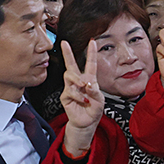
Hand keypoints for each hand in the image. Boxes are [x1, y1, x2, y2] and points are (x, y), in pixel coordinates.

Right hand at [60, 39, 102, 153]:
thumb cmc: (94, 109)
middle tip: (64, 44)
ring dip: (77, 80)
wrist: (87, 122)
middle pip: (71, 65)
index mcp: (89, 79)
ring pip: (69, 76)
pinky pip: (70, 91)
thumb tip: (87, 84)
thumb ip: (95, 91)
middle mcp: (79, 82)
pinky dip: (78, 96)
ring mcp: (71, 88)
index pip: (90, 64)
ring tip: (84, 86)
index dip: (91, 52)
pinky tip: (83, 101)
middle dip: (67, 53)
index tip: (92, 41)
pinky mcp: (66, 96)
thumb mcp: (100, 100)